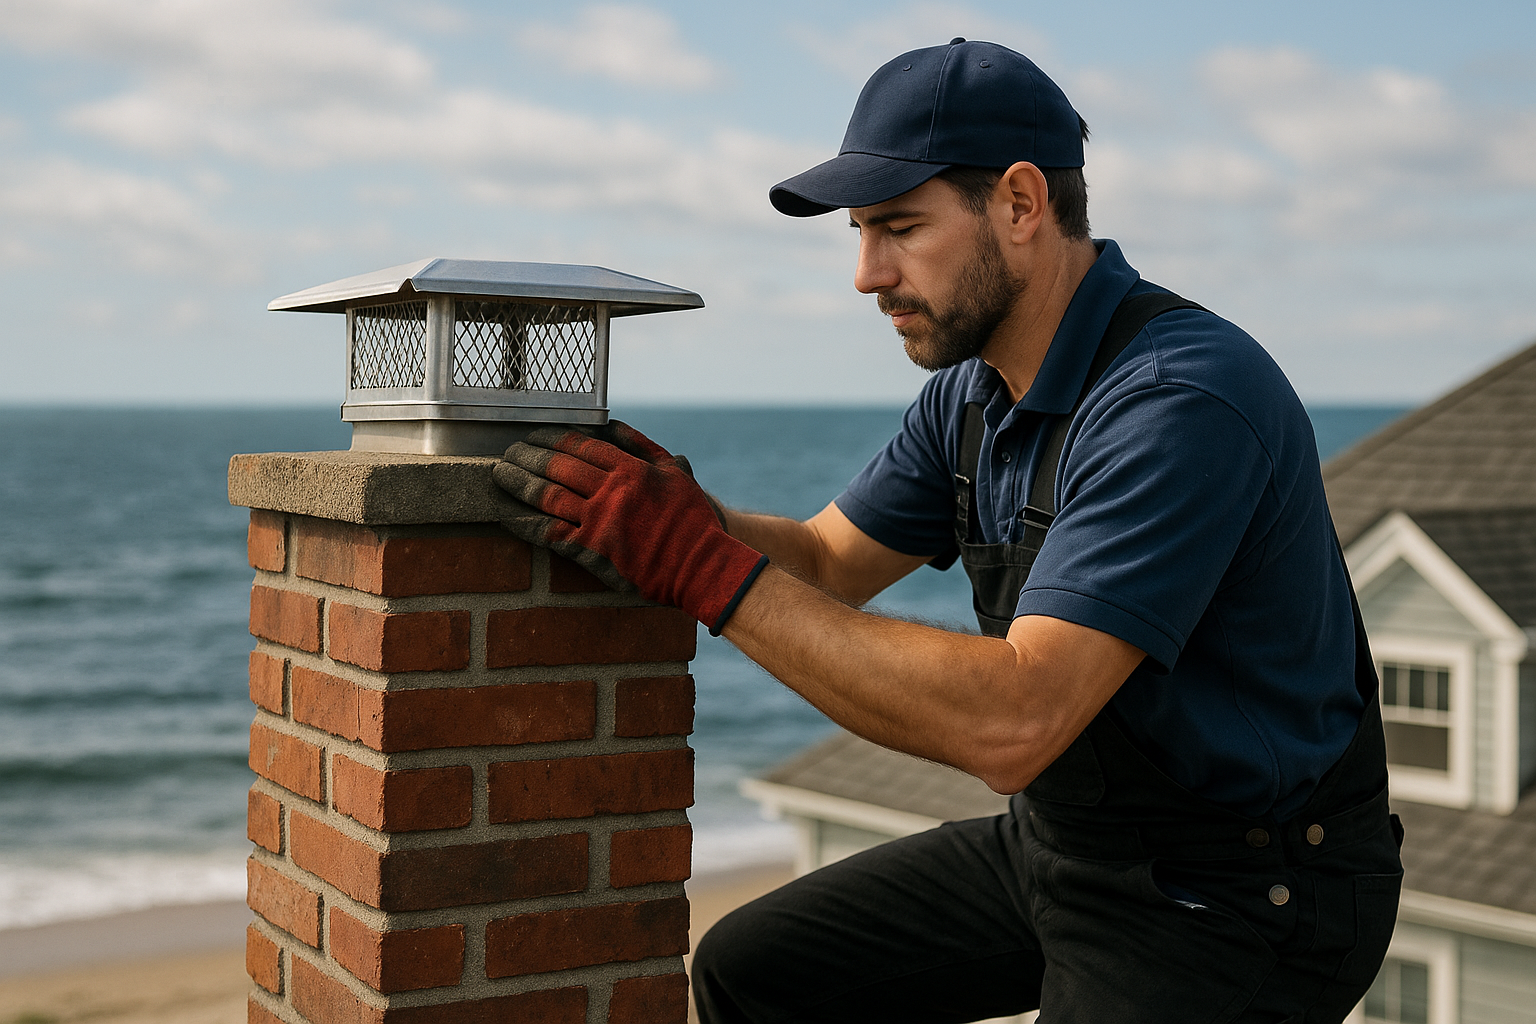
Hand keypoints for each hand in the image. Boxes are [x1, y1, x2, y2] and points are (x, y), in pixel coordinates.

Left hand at [492, 421, 767, 633]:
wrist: (701, 566)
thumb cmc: (692, 520)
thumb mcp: (675, 472)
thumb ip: (642, 446)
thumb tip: (610, 426)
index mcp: (631, 469)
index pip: (581, 445)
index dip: (552, 438)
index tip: (533, 435)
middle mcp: (612, 492)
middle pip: (557, 467)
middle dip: (527, 456)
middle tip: (508, 452)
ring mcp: (599, 522)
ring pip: (547, 496)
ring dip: (518, 483)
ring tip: (499, 474)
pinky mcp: (592, 552)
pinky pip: (548, 533)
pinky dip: (522, 522)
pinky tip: (505, 514)